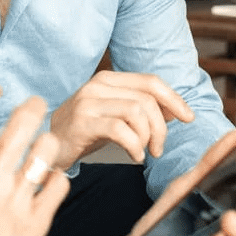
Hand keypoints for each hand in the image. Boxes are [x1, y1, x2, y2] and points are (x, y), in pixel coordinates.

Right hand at [0, 82, 70, 235]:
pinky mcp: (37, 224)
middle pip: (21, 122)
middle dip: (32, 107)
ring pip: (47, 150)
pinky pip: (59, 185)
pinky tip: (50, 184)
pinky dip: (57, 180)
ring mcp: (15, 201)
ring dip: (49, 143)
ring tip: (47, 146)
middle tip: (37, 105)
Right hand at [48, 70, 194, 169]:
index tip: (188, 118)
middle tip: (158, 149)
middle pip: (147, 100)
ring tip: (144, 152)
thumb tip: (174, 109)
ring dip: (148, 138)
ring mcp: (88, 103)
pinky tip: (134, 156)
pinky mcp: (82, 123)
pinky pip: (121, 130)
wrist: (47, 145)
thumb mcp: (115, 114)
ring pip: (137, 113)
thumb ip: (141, 107)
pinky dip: (135, 146)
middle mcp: (97, 86)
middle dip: (161, 128)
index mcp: (108, 79)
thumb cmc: (84, 131)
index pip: (151, 82)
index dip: (174, 99)